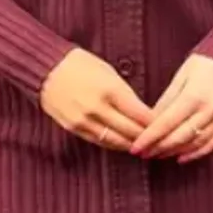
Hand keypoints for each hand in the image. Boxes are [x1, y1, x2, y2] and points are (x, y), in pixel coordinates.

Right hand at [39, 48, 153, 152]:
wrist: (46, 68)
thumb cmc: (80, 65)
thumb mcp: (108, 72)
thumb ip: (126, 93)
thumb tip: (142, 113)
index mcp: (110, 90)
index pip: (141, 115)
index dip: (156, 123)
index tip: (165, 126)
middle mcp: (98, 108)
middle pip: (131, 131)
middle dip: (147, 137)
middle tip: (159, 141)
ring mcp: (84, 120)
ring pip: (116, 141)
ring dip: (132, 145)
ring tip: (145, 147)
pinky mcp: (74, 128)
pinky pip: (99, 141)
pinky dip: (114, 144)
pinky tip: (124, 144)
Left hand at [128, 54, 212, 163]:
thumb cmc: (200, 68)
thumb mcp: (178, 78)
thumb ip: (165, 103)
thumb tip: (148, 126)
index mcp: (195, 94)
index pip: (167, 122)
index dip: (149, 138)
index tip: (136, 148)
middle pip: (181, 136)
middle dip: (160, 148)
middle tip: (145, 154)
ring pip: (196, 142)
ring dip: (175, 152)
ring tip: (159, 155)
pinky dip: (196, 153)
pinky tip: (181, 157)